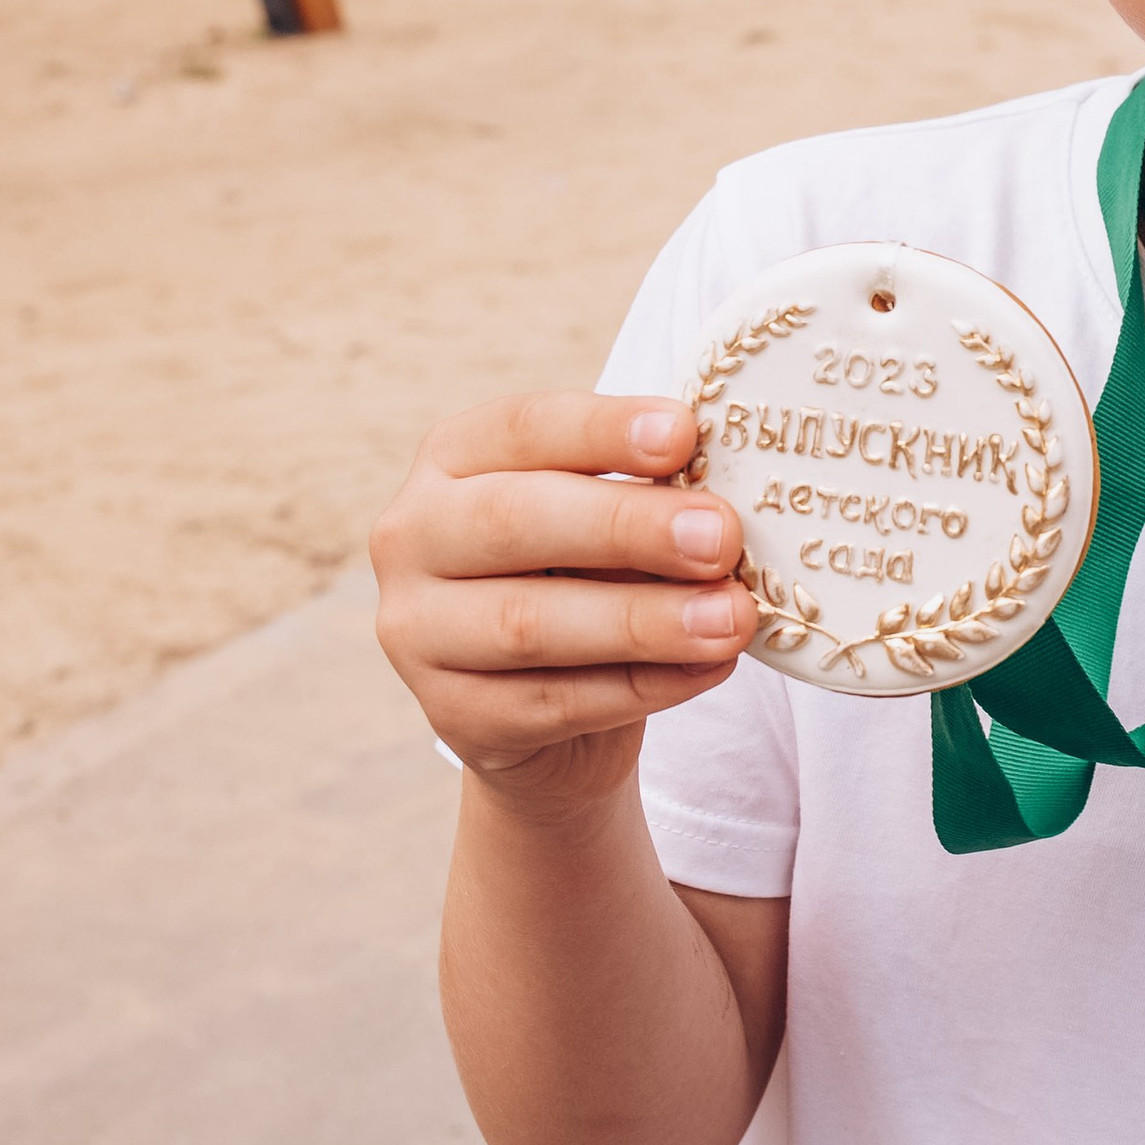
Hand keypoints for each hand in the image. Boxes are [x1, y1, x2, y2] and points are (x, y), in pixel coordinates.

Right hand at [372, 395, 756, 810]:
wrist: (547, 715)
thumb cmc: (586, 580)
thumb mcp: (607, 523)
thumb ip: (647, 500)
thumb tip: (725, 504)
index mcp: (453, 460)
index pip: (522, 428)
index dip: (603, 429)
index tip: (684, 433)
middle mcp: (412, 536)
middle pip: (514, 520)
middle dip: (627, 527)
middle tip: (721, 537)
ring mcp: (418, 632)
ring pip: (530, 623)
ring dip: (643, 620)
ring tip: (731, 617)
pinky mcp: (454, 717)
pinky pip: (555, 702)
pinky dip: (644, 684)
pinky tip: (709, 666)